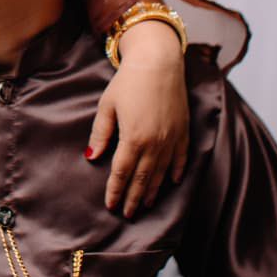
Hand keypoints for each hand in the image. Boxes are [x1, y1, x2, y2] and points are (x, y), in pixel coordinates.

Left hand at [86, 20, 188, 217]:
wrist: (158, 62)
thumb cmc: (128, 81)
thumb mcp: (107, 106)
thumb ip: (101, 133)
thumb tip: (92, 157)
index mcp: (133, 138)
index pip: (122, 173)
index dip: (115, 191)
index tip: (110, 205)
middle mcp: (155, 143)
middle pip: (144, 179)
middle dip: (134, 198)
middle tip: (127, 214)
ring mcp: (172, 139)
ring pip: (163, 174)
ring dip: (153, 191)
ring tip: (145, 205)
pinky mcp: (184, 131)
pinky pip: (181, 159)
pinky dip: (176, 173)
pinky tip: (171, 183)